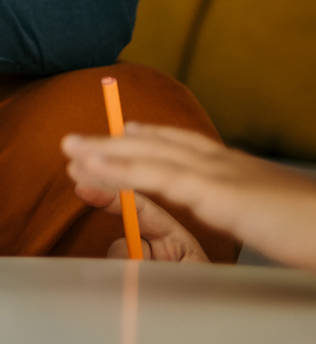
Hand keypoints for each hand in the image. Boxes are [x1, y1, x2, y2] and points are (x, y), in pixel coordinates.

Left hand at [65, 123, 315, 268]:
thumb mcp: (275, 215)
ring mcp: (219, 175)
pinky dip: (120, 170)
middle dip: (113, 142)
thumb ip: (253, 209)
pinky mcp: (217, 194)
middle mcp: (225, 164)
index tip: (127, 128)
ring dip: (104, 151)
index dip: (152, 136)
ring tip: (68, 150)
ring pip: (148, 156)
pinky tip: (94, 169)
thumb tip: (248, 213)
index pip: (186, 145)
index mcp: (239, 169)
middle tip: (75, 141)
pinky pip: (156, 177)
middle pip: (157, 144)